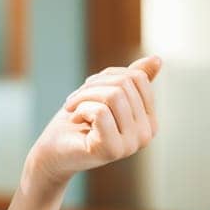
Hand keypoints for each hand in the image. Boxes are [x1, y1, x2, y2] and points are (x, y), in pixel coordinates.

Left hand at [25, 55, 162, 188]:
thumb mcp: (103, 94)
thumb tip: (157, 59)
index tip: (88, 89)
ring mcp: (131, 145)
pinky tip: (76, 121)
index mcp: (149, 121)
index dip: (107, 76)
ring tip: (74, 109)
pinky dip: (80, 109)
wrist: (52, 150)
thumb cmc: (77, 120)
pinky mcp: (112, 150)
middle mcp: (146, 135)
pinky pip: (100, 111)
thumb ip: (130, 80)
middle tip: (75, 100)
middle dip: (92, 85)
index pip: (138, 78)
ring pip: (113, 95)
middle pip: (124, 85)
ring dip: (83, 96)